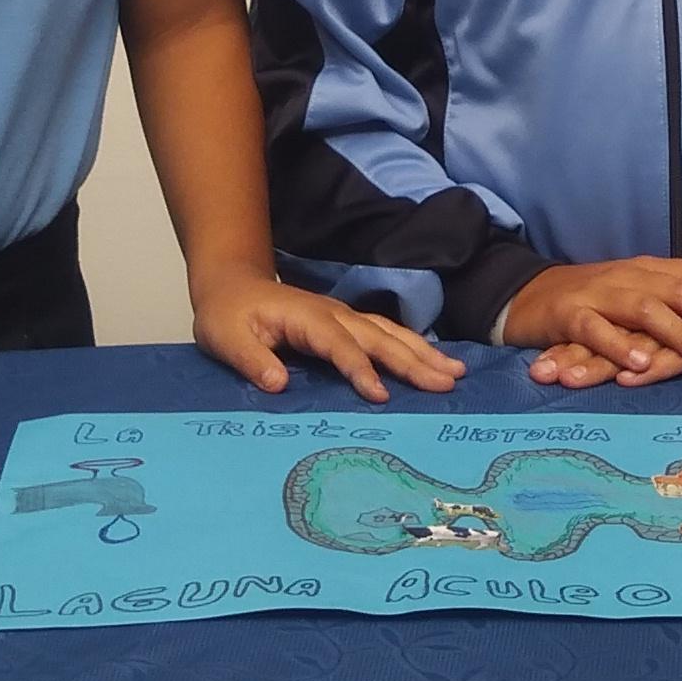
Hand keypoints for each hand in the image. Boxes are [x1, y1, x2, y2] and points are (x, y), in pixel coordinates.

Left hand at [189, 268, 460, 400]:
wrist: (232, 285)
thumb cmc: (227, 315)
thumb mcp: (225, 338)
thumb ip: (251, 360)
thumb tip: (278, 384)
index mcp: (306, 318)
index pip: (339, 346)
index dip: (360, 370)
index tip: (381, 396)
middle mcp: (333, 314)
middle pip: (378, 338)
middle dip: (413, 361)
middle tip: (446, 383)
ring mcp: (343, 316)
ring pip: (390, 333)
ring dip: (423, 352)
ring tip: (456, 372)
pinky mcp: (347, 323)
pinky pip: (386, 333)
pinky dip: (413, 346)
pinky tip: (435, 360)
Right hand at [505, 257, 681, 385]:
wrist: (526, 296)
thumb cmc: (591, 303)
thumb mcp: (635, 295)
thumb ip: (671, 304)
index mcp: (647, 269)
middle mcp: (628, 276)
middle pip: (680, 291)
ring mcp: (598, 294)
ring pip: (646, 309)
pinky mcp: (568, 316)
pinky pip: (596, 330)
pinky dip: (620, 346)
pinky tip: (641, 364)